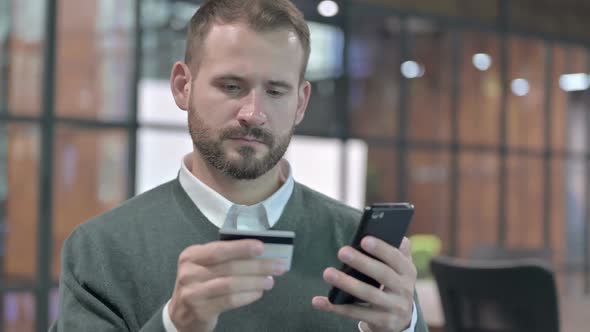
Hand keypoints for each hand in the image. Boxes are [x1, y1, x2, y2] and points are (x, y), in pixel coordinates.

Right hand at [169, 240, 286, 331]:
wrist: (182, 313)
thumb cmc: (200, 283)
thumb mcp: (205, 266)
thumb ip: (225, 258)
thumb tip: (259, 253)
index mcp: (191, 255)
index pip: (219, 249)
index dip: (241, 248)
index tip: (261, 247)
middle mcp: (189, 273)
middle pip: (229, 267)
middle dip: (257, 266)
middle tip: (277, 266)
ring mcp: (193, 293)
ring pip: (230, 284)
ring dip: (255, 281)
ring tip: (270, 281)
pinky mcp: (200, 310)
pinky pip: (229, 301)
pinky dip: (247, 296)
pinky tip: (258, 292)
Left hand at [312, 237, 416, 331]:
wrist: (402, 320)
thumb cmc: (394, 284)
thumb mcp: (401, 269)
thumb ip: (398, 251)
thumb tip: (396, 235)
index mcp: (408, 271)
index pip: (396, 258)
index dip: (381, 249)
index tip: (364, 239)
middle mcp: (404, 290)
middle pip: (382, 275)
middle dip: (362, 263)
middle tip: (342, 251)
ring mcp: (393, 308)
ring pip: (368, 295)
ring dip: (347, 283)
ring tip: (328, 273)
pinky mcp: (382, 322)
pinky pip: (355, 314)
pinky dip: (335, 307)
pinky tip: (318, 301)